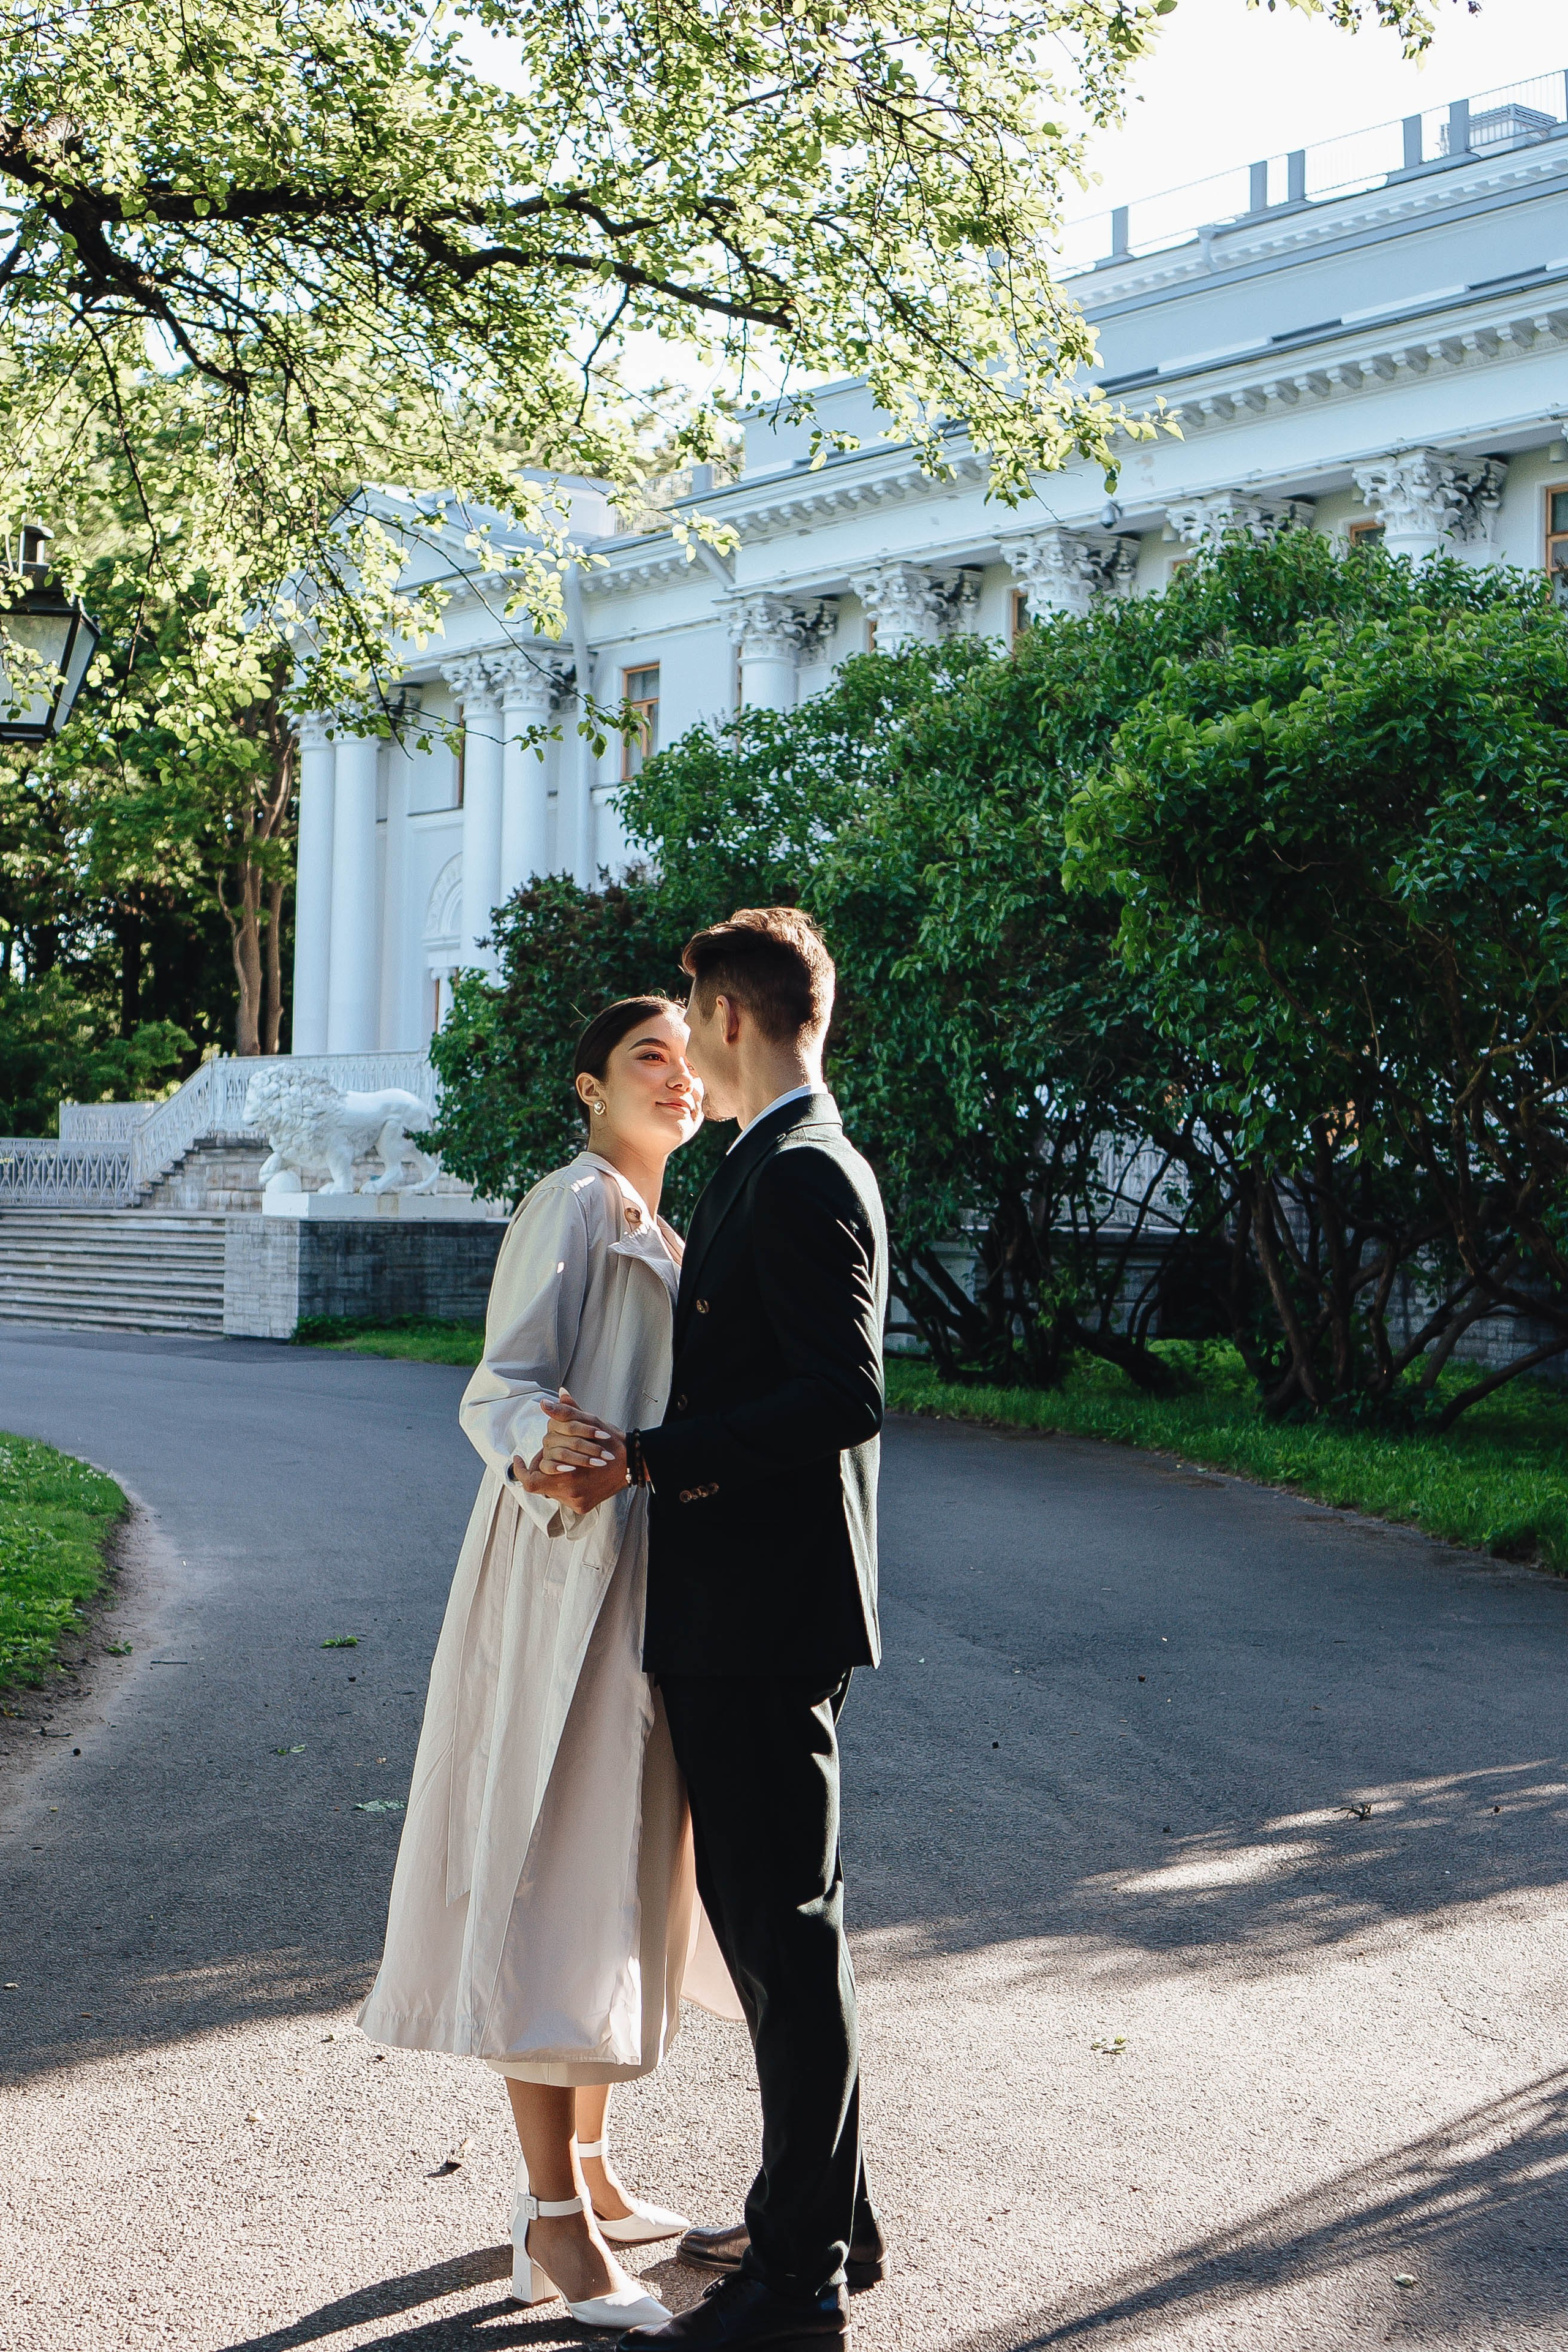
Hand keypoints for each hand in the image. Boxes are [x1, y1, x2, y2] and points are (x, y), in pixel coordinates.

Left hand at [532, 1387, 628, 1512]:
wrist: (634, 1463)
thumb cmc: (611, 1442)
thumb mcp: (589, 1423)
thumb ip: (565, 1414)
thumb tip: (547, 1402)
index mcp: (567, 1474)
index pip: (530, 1481)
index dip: (520, 1470)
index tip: (518, 1458)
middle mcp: (569, 1493)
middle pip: (541, 1484)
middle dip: (540, 1469)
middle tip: (541, 1457)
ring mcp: (576, 1502)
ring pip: (552, 1490)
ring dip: (554, 1477)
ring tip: (562, 1462)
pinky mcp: (582, 1506)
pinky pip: (564, 1497)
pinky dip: (565, 1485)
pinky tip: (573, 1473)